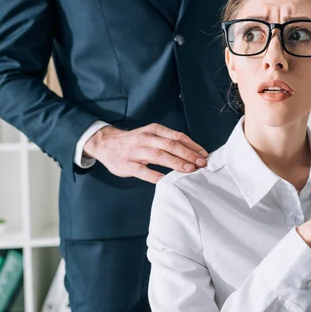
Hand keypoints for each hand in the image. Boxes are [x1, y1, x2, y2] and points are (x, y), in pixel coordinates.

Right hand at [83, 123, 207, 183]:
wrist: (106, 143)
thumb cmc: (135, 141)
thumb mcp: (151, 135)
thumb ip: (168, 141)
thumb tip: (193, 152)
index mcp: (154, 130)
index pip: (177, 136)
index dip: (192, 146)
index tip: (204, 154)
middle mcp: (146, 138)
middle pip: (171, 145)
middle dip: (188, 154)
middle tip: (201, 163)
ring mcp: (136, 151)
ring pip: (159, 155)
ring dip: (176, 163)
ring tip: (189, 170)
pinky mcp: (127, 164)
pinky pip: (143, 171)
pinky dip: (155, 176)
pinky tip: (166, 181)